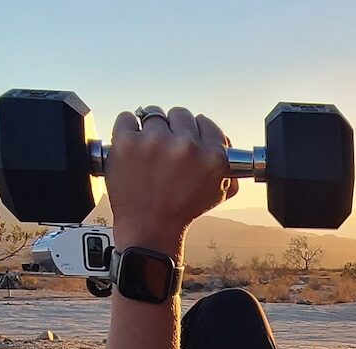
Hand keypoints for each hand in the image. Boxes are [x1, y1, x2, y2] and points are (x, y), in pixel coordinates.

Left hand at [106, 107, 232, 249]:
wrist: (150, 228)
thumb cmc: (183, 211)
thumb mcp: (218, 193)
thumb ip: (228, 167)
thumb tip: (227, 145)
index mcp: (212, 157)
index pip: (205, 122)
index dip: (195, 132)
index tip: (186, 142)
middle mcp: (186, 146)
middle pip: (180, 114)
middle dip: (173, 129)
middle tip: (166, 149)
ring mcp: (155, 141)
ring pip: (153, 113)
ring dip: (150, 128)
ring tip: (148, 150)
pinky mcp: (127, 141)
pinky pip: (127, 117)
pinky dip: (127, 130)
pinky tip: (132, 148)